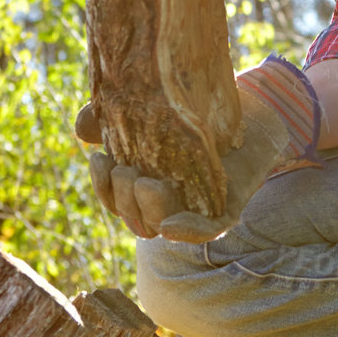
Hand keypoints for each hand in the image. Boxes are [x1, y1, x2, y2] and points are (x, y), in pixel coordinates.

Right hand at [74, 57, 318, 242]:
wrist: (253, 105)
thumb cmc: (195, 106)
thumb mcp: (150, 104)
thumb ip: (115, 114)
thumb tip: (83, 128)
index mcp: (144, 184)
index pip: (114, 200)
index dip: (102, 187)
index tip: (99, 159)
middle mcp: (167, 202)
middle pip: (133, 217)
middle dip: (123, 197)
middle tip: (128, 170)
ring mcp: (196, 209)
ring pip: (160, 226)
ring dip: (148, 209)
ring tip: (150, 182)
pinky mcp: (227, 210)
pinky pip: (204, 231)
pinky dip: (185, 232)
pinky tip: (169, 227)